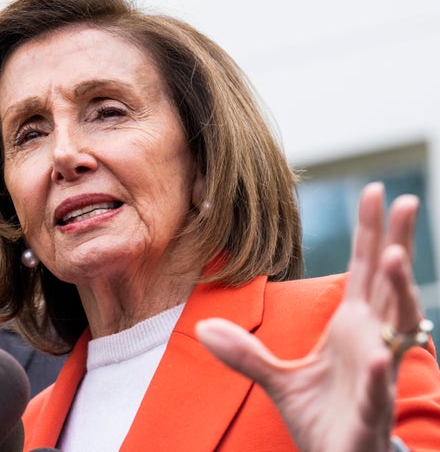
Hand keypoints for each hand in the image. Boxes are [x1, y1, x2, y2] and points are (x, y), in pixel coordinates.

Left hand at [195, 182, 423, 451]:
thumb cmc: (320, 418)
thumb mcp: (276, 378)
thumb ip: (245, 351)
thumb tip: (203, 326)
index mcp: (352, 328)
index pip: (362, 271)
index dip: (368, 233)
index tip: (372, 191)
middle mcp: (370, 343)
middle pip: (387, 286)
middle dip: (396, 244)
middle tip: (404, 201)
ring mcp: (376, 376)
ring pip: (396, 330)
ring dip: (397, 294)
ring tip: (392, 257)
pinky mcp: (370, 414)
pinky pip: (378, 390)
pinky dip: (378, 374)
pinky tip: (379, 356)